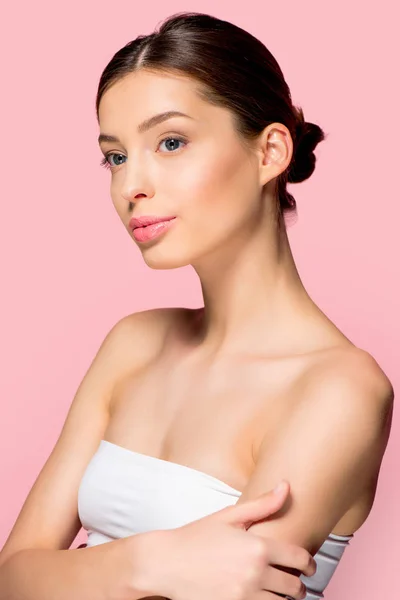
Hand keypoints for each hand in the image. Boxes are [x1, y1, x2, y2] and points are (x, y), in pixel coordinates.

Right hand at [137, 480, 315, 599]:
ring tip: (277, 592)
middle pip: (294, 587)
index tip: (308, 568)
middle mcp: (255, 573)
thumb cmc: (197, 537)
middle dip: (297, 585)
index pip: (300, 559)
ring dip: (282, 598)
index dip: (309, 564)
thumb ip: (262, 504)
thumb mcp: (229, 516)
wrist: (166, 563)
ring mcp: (244, 596)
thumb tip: (286, 486)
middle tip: (293, 582)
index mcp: (258, 547)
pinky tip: (259, 597)